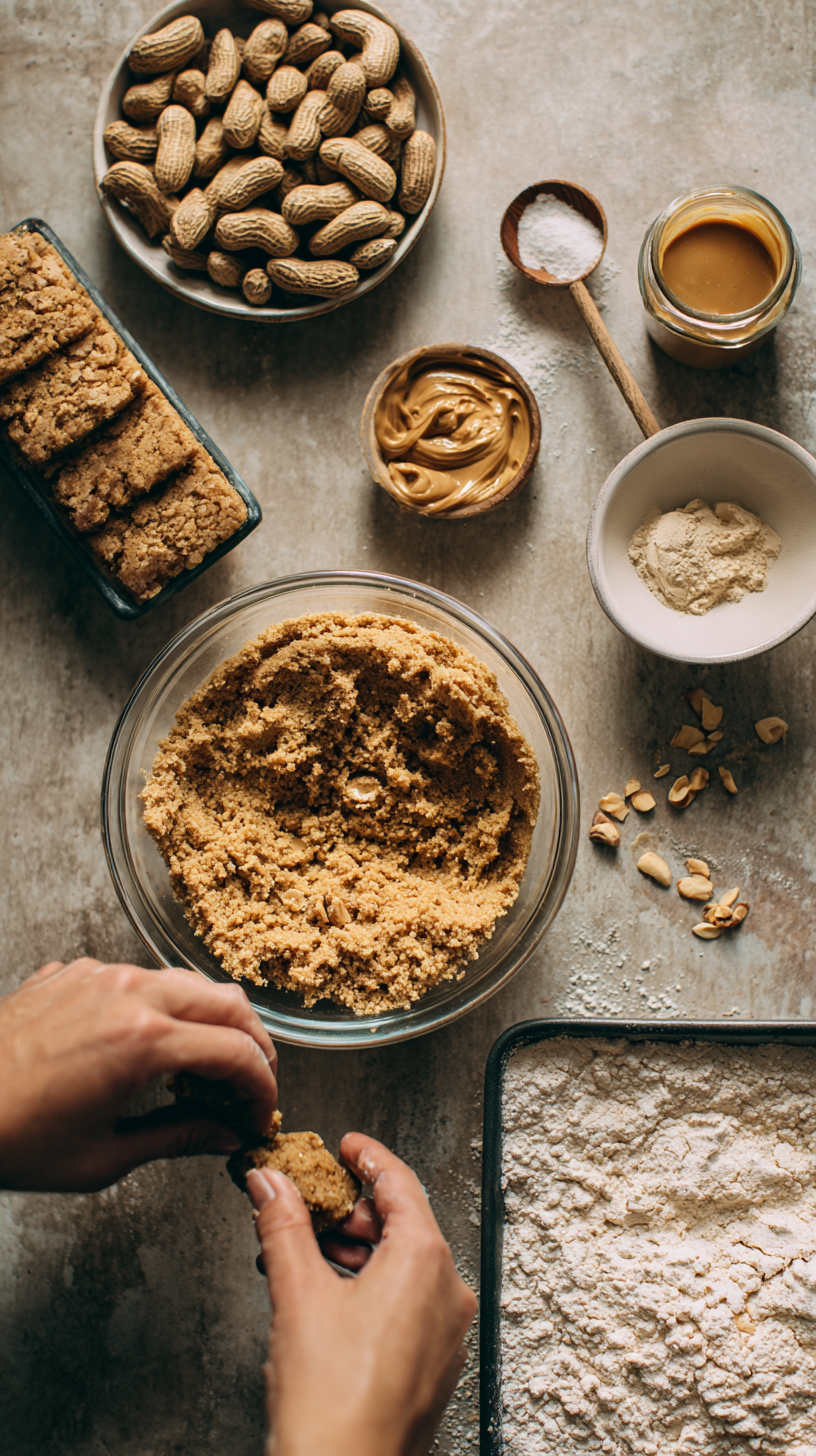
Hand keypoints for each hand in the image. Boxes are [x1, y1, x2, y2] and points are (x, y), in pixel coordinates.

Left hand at [0, 957, 276, 1192]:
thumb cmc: (12, 1138)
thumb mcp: (103, 1157)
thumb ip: (177, 1138)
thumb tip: (223, 1137)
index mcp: (142, 1041)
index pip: (237, 1053)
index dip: (263, 1089)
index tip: (260, 1115)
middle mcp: (128, 994)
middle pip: (228, 1003)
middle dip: (253, 1046)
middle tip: (251, 1087)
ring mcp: (100, 975)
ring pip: (188, 982)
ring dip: (212, 1021)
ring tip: (205, 1069)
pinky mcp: (75, 972)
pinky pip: (141, 977)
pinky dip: (164, 1007)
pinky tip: (151, 1047)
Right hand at [248, 1133, 476, 1455]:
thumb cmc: (331, 1404)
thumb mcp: (296, 1295)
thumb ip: (282, 1226)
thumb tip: (270, 1183)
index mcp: (425, 1262)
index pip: (401, 1183)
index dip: (368, 1157)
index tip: (347, 1146)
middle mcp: (446, 1294)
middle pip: (404, 1224)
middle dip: (352, 1210)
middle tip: (312, 1203)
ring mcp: (445, 1334)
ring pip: (404, 1266)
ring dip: (356, 1251)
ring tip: (308, 1254)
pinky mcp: (433, 1366)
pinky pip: (408, 1304)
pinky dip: (371, 1287)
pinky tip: (328, 1298)